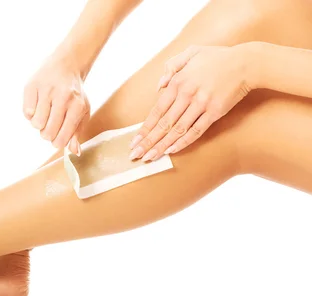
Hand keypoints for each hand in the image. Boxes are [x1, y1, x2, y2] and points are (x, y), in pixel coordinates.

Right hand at [24, 55, 89, 155]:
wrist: (66, 64)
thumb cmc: (75, 93)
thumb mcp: (82, 112)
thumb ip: (77, 133)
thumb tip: (74, 152)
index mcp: (77, 106)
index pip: (62, 138)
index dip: (57, 142)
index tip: (57, 138)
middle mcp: (62, 97)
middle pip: (47, 133)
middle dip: (47, 134)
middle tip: (50, 125)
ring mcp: (46, 91)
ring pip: (35, 124)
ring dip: (38, 123)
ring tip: (45, 114)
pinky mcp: (32, 86)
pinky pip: (26, 112)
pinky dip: (30, 113)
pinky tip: (38, 106)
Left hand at [130, 45, 252, 160]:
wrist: (245, 62)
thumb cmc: (217, 58)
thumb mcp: (191, 53)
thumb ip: (172, 67)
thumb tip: (159, 86)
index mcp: (178, 82)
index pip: (157, 110)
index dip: (145, 128)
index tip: (134, 141)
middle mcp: (187, 94)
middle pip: (164, 123)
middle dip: (148, 141)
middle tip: (136, 154)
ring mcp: (201, 104)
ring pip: (177, 130)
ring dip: (162, 146)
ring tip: (150, 157)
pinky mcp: (215, 112)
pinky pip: (196, 130)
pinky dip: (183, 142)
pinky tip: (171, 150)